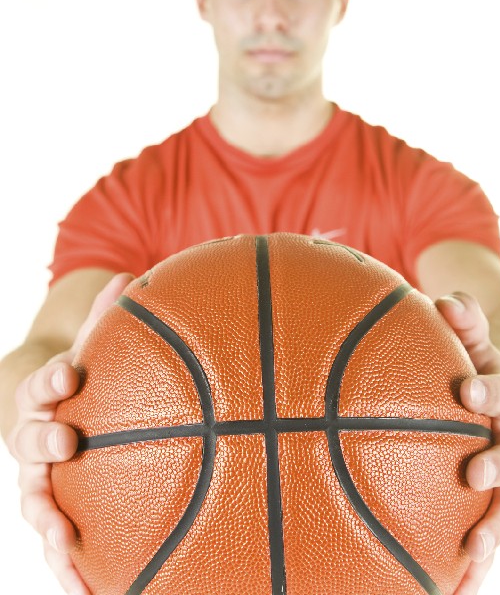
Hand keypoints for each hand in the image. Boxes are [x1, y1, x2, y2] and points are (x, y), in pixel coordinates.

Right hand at [7, 273, 131, 594]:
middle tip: (67, 442)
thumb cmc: (81, 377)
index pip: (41, 387)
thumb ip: (108, 316)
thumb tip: (131, 274)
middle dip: (44, 442)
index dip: (52, 382)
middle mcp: (36, 439)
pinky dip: (68, 564)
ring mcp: (41, 478)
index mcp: (45, 397)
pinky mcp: (54, 510)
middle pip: (29, 444)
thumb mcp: (92, 345)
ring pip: (35, 502)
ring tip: (66, 543)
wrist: (50, 410)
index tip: (70, 376)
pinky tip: (91, 590)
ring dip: (48, 523)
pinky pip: (58, 540)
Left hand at [436, 293, 499, 594]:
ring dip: (492, 530)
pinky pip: (486, 536)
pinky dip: (475, 564)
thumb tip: (445, 300)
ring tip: (471, 552)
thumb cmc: (474, 364)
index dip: (489, 391)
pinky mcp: (494, 505)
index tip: (466, 390)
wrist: (497, 397)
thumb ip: (463, 319)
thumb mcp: (472, 338)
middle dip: (498, 465)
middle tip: (474, 472)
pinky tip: (454, 588)